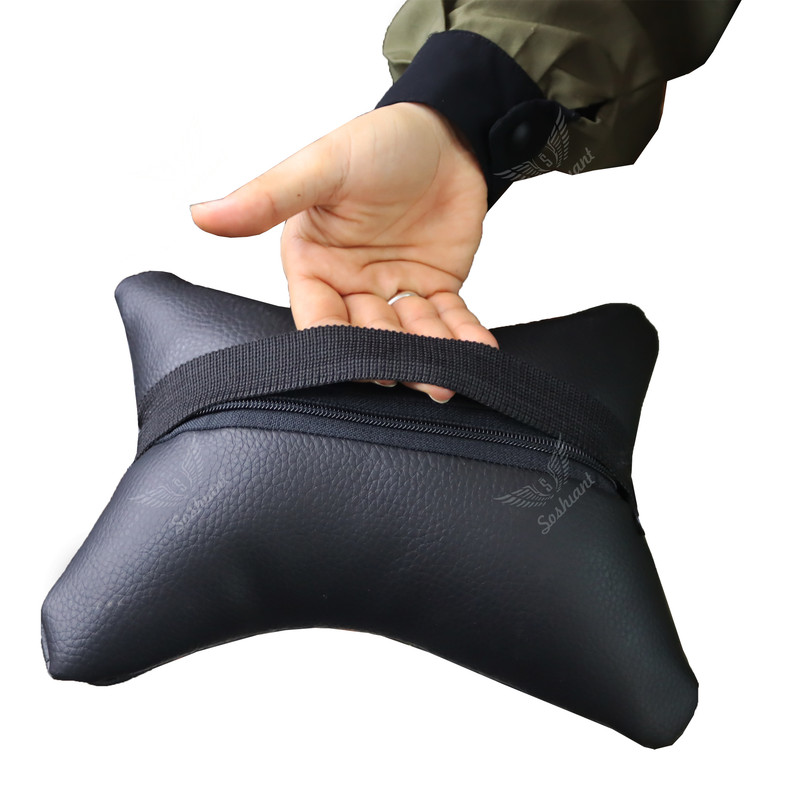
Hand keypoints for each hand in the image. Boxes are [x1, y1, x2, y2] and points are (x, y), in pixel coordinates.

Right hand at [190, 101, 497, 402]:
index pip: (319, 318)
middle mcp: (351, 283)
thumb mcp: (321, 166)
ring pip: (410, 335)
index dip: (338, 344)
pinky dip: (464, 338)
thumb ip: (268, 197)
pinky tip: (479, 355)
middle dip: (392, 358)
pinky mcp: (434, 287)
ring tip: (450, 378)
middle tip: (417, 379)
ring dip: (431, 356)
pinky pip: (448, 321)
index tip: (360, 364)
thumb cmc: (379, 142)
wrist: (446, 131)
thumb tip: (201, 214)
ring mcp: (394, 289)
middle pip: (367, 335)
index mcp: (314, 263)